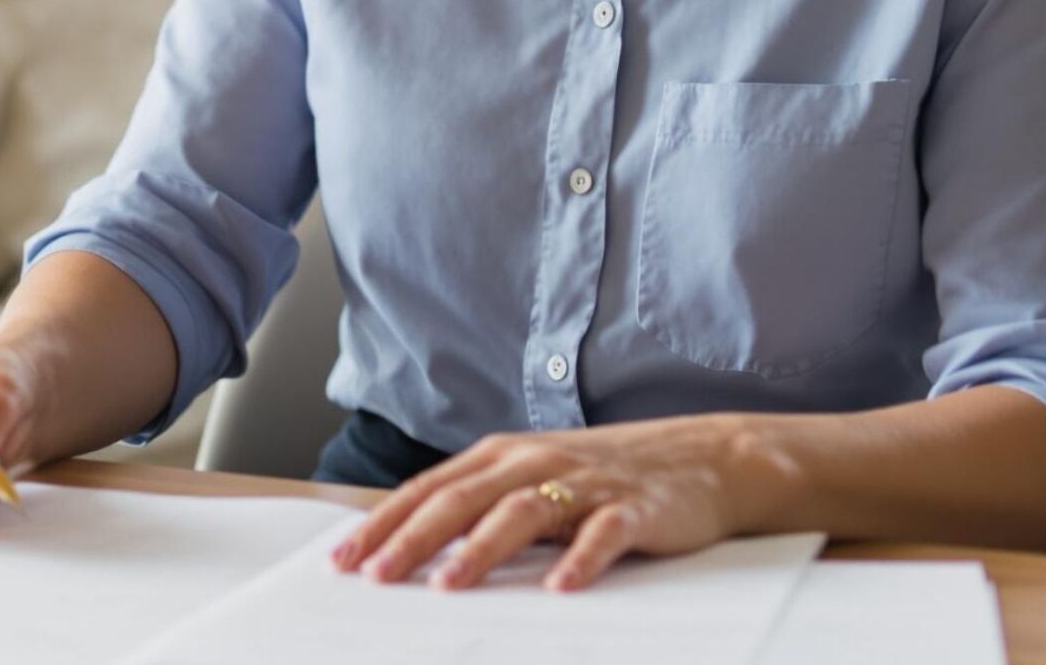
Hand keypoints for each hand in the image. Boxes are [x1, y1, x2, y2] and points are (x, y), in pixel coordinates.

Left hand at [330, 414, 781, 591]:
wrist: (702, 456)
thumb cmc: (604, 474)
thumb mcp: (533, 478)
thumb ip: (481, 502)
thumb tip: (414, 543)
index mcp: (502, 457)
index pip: (429, 490)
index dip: (383, 523)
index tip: (343, 561)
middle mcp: (535, 463)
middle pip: (461, 499)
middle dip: (412, 539)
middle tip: (374, 576)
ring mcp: (584, 484)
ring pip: (521, 512)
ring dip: (480, 549)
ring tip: (448, 584)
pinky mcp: (633, 508)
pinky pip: (603, 535)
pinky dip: (580, 560)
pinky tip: (559, 588)